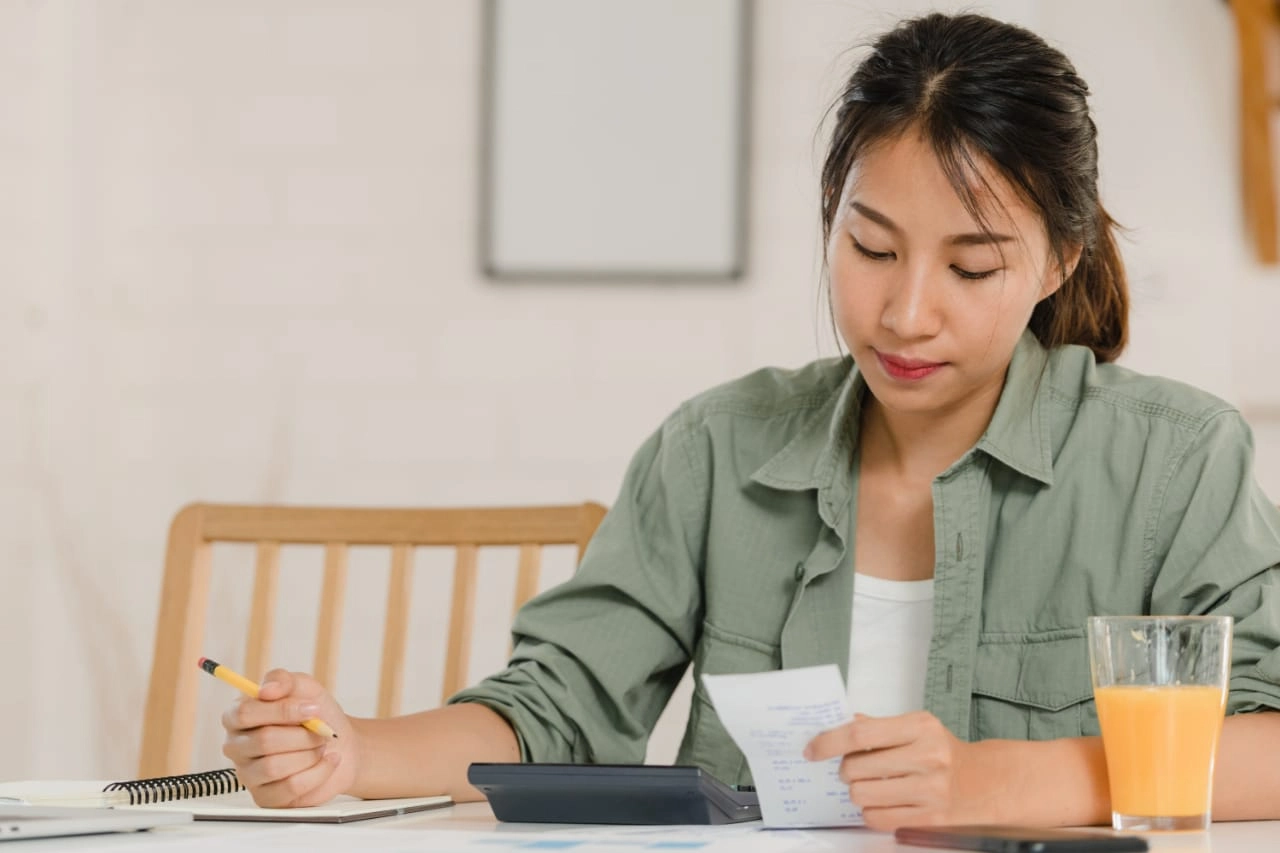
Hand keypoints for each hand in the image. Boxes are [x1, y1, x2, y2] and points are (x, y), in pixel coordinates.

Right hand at [220, 669, 359, 807]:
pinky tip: (327, 761)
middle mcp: (237, 746)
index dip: (282, 711)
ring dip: (309, 753)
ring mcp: (249, 775)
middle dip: (303, 734)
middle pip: (264, 741)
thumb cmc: (316, 714)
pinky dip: (318, 772)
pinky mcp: (267, 798)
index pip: (244, 713)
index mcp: (238, 716)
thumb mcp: (303, 686)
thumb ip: (283, 680)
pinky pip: (290, 788)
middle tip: (322, 730)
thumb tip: (265, 689)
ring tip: (322, 745)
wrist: (341, 744)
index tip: (312, 708)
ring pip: (275, 766)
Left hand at [805, 711, 1000, 830]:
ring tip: (870, 784)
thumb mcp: (918, 727)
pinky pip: (877, 818)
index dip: (828, 742)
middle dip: (845, 770)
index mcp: (919, 727)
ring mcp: (929, 790)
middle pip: (855, 768)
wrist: (987, 782)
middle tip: (853, 768)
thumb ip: (879, 725)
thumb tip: (841, 722)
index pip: (859, 734)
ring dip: (857, 791)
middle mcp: (926, 757)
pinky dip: (870, 811)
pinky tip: (882, 801)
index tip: (812, 749)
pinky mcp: (929, 818)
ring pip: (862, 795)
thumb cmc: (945, 751)